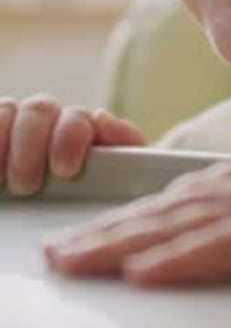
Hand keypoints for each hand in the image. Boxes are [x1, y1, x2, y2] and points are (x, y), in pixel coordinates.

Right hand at [0, 95, 145, 195]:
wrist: (46, 218)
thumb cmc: (97, 193)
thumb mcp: (118, 177)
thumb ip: (122, 146)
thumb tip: (100, 116)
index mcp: (80, 128)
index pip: (76, 119)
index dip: (70, 137)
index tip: (65, 170)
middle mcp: (46, 121)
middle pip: (38, 110)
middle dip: (31, 144)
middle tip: (26, 185)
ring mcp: (15, 127)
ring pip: (6, 111)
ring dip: (1, 139)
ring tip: (0, 179)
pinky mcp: (0, 139)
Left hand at [44, 95, 230, 284]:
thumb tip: (227, 206)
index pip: (164, 206)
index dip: (120, 222)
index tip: (84, 236)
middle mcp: (230, 192)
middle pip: (154, 218)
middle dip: (101, 237)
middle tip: (58, 254)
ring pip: (171, 232)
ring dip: (118, 248)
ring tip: (76, 260)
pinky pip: (216, 251)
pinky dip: (176, 262)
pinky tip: (143, 272)